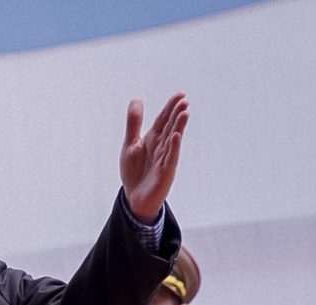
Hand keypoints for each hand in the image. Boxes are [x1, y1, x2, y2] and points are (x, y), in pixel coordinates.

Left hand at [120, 92, 188, 222]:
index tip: (180, 94)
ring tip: (184, 112)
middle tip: (184, 100)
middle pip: (170, 127)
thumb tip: (136, 99)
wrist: (134, 198)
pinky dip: (173, 147)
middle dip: (177, 114)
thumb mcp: (130, 144)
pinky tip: (176, 136)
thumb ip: (134, 123)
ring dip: (179, 126)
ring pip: (173, 140)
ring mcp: (165, 159)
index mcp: (153, 139)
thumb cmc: (134, 171)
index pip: (163, 119)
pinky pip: (170, 158)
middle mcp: (161, 146)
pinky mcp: (165, 172)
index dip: (170, 107)